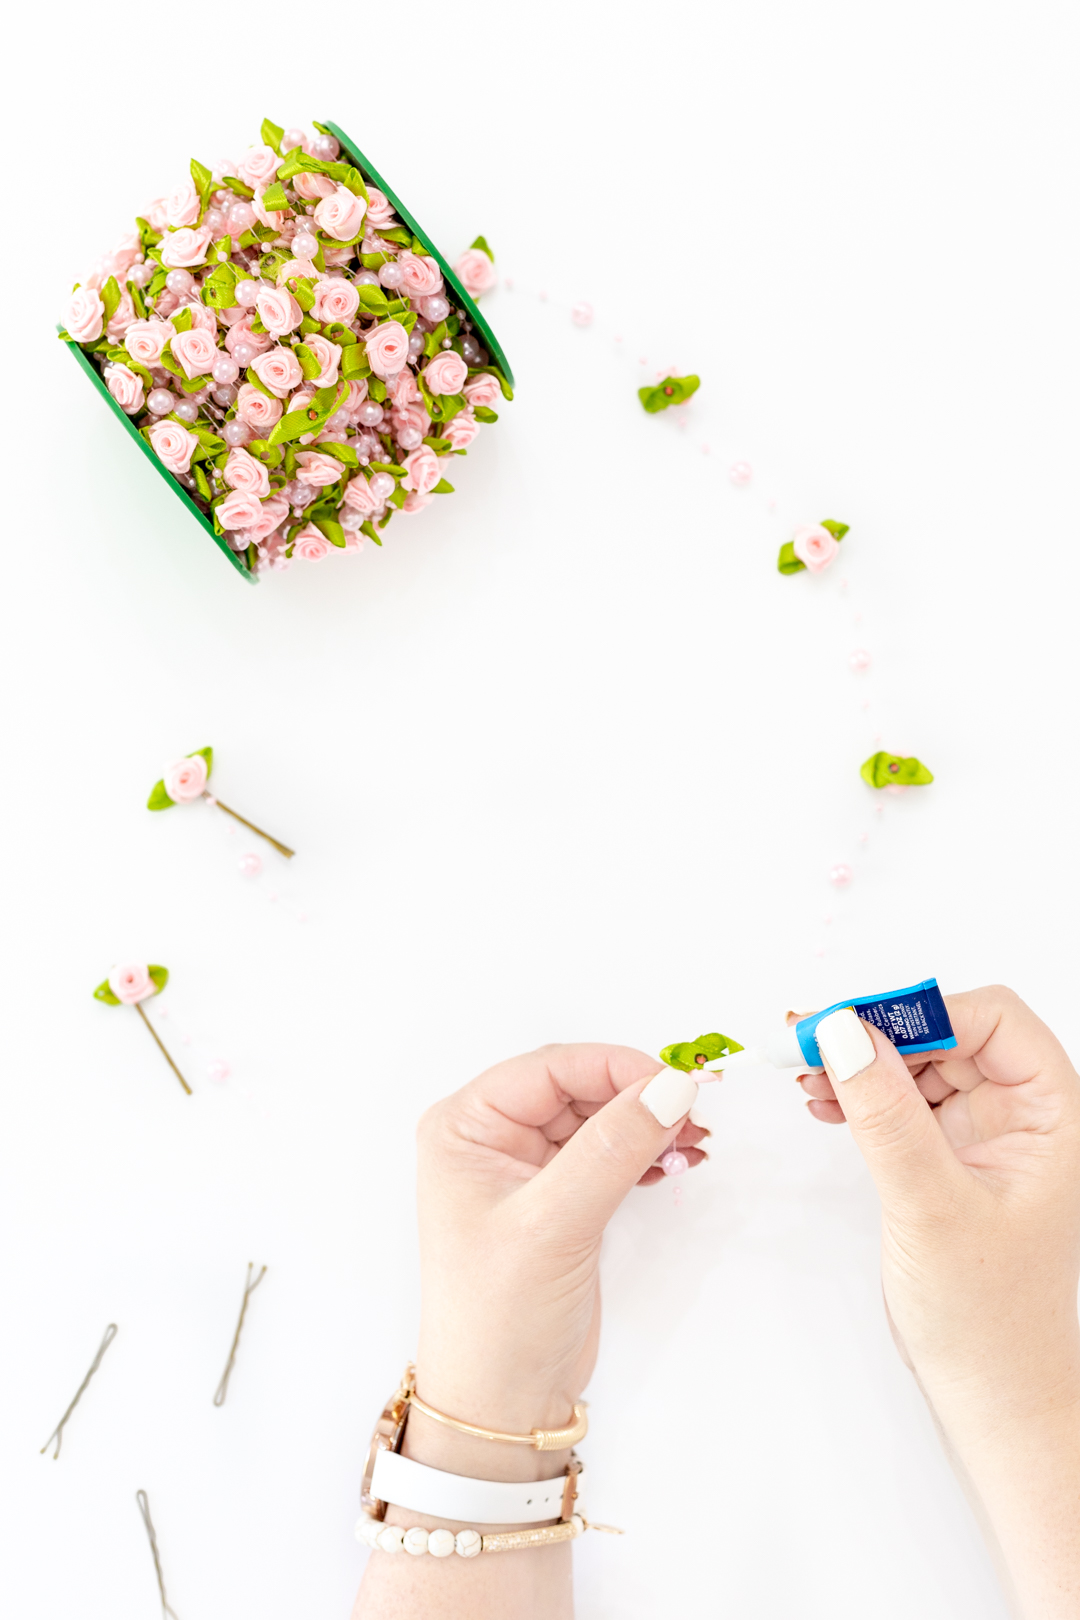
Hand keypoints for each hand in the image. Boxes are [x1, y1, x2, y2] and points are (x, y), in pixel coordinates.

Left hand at [355, 1046, 705, 1619]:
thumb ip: (612, 1150)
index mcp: (465, 1128)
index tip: (674, 1083)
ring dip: (648, 1125)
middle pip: (579, 1088)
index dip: (614, 1068)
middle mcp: (491, 1140)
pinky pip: (610, 1154)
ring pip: (601, 1120)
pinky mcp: (561, 1202)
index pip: (549, 1068)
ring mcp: (528, 1171)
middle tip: (694, 1114)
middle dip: (638, 1097)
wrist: (502, 1406)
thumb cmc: (496, 1320)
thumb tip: (668, 1088)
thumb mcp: (553, 1224)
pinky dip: (645, 1153)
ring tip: (692, 1142)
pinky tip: (673, 1164)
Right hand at [801, 986, 1079, 1616]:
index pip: (993, 1020)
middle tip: (809, 1042)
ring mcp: (986, 1133)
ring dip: (863, 1061)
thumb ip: (887, 1114)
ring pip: (919, 1062)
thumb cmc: (989, 1316)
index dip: (921, 1012)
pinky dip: (860, 1093)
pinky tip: (824, 1104)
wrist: (989, 1394)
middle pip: (949, 1031)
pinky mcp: (948, 1154)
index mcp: (1054, 1115)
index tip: (851, 1025)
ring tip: (808, 1077)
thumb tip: (846, 1032)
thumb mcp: (930, 1205)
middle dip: (879, 1032)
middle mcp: (1026, 1114)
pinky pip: (901, 1099)